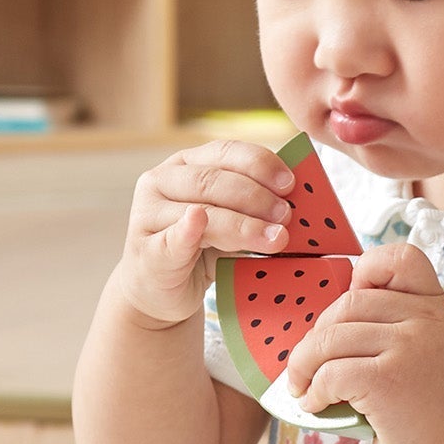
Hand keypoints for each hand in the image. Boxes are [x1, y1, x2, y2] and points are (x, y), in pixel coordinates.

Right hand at [113, 141, 297, 328]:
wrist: (159, 291)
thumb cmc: (199, 250)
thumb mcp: (226, 218)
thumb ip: (250, 203)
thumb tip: (297, 199)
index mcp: (185, 164)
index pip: (224, 152)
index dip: (259, 164)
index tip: (290, 183)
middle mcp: (160, 181)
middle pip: (213, 181)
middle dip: (256, 197)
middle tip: (287, 216)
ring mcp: (147, 215)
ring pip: (201, 211)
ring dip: (243, 224)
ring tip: (275, 239)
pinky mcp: (146, 250)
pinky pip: (171, 239)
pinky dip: (186, 232)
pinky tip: (199, 226)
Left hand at [283, 243, 443, 443]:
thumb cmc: (423, 403)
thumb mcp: (419, 347)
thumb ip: (388, 321)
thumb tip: (322, 319)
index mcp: (434, 304)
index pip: (398, 259)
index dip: (365, 272)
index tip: (351, 308)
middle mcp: (426, 319)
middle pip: (346, 304)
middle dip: (318, 337)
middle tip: (310, 366)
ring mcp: (410, 347)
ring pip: (330, 338)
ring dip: (304, 366)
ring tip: (303, 387)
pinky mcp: (388, 379)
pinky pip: (330, 372)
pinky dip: (313, 391)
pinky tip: (316, 405)